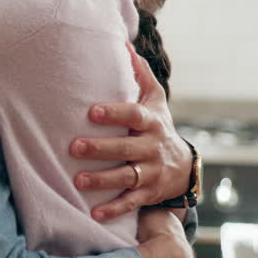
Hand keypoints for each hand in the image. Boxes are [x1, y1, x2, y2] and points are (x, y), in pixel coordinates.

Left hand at [72, 42, 190, 220]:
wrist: (184, 165)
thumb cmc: (157, 124)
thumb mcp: (155, 99)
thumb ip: (139, 74)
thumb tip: (121, 43)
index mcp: (150, 122)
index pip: (133, 115)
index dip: (114, 113)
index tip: (92, 111)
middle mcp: (152, 148)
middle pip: (126, 149)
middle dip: (101, 149)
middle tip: (74, 147)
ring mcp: (151, 173)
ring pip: (127, 177)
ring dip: (102, 180)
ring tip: (78, 181)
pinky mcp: (148, 194)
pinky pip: (131, 203)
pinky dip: (114, 210)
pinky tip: (94, 214)